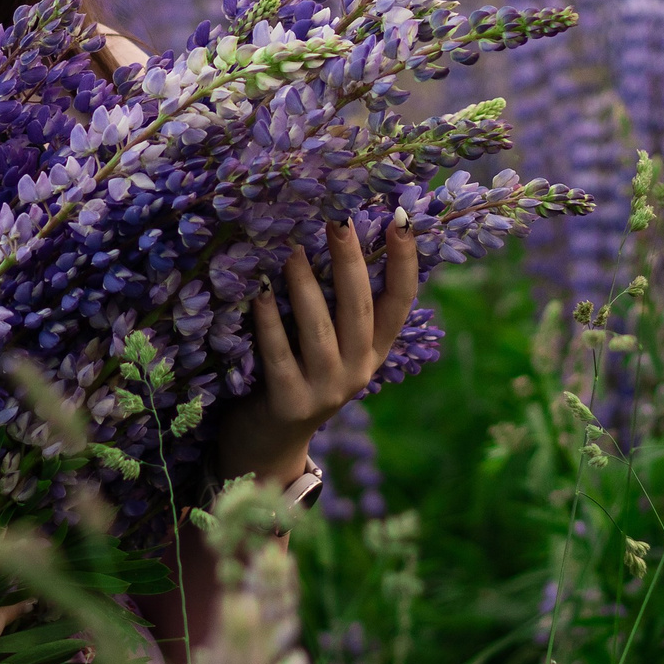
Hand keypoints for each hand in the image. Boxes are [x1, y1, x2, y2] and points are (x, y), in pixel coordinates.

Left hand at [215, 217, 420, 487]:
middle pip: (360, 309)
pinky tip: (259, 293)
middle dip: (350, 261)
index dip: (404, 263)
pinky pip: (279, 355)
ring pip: (321, 330)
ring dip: (305, 286)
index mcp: (374, 351)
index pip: (400, 303)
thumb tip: (335, 233)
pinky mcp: (290, 404)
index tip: (401, 221)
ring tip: (292, 248)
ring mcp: (326, 390)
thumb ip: (337, 304)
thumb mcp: (329, 343)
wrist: (269, 444)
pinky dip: (269, 322)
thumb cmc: (298, 373)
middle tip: (336, 219)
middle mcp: (358, 370)